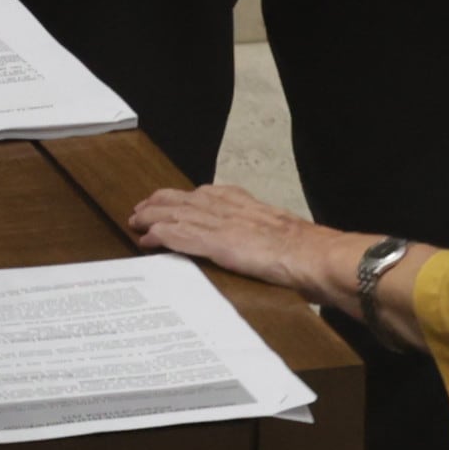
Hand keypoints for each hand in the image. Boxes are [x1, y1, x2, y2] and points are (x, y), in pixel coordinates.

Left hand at [127, 182, 356, 308]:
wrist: (314, 255)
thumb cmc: (306, 251)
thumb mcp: (280, 233)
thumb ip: (263, 234)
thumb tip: (260, 246)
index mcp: (245, 203)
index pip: (205, 194)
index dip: (182, 198)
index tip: (168, 200)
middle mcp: (229, 208)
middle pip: (184, 199)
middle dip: (159, 203)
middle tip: (140, 210)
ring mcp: (222, 224)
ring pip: (176, 214)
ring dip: (151, 217)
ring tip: (135, 222)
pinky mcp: (217, 243)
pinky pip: (180, 235)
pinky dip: (160, 235)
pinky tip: (146, 239)